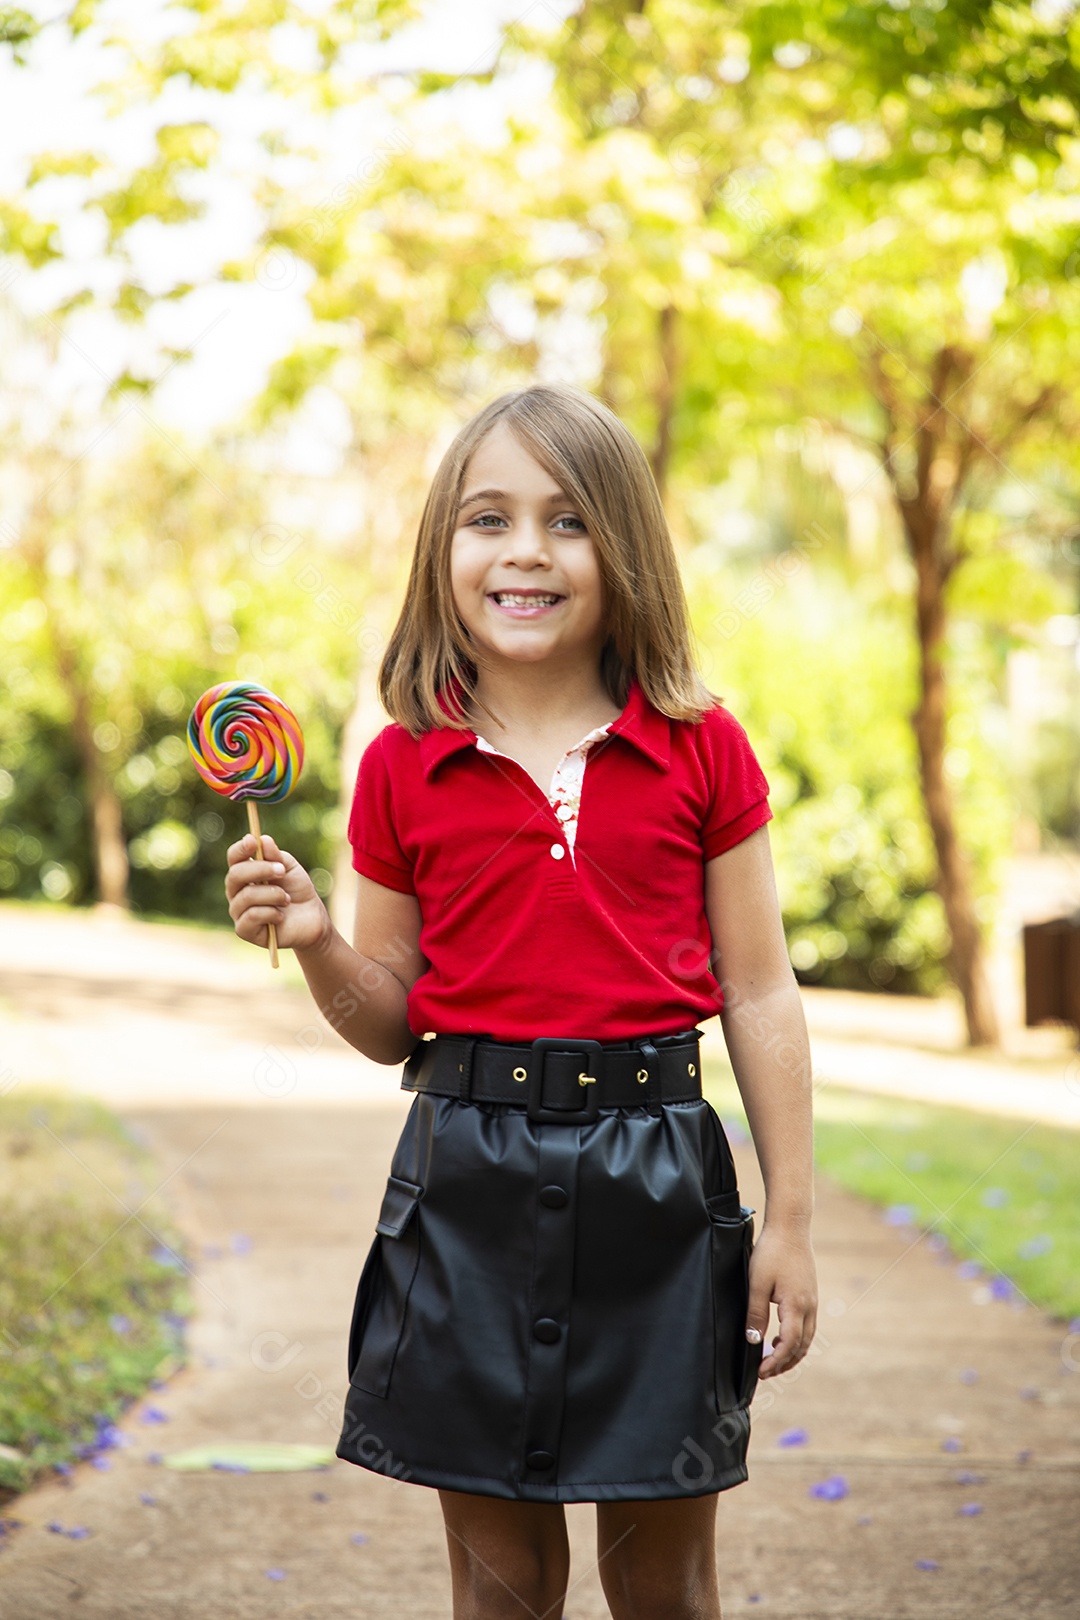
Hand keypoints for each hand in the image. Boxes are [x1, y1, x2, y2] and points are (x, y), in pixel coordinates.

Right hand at [225, 832, 330, 954]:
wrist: (311, 920)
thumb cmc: (297, 892)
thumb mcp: (290, 869)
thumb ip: (276, 856)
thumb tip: (263, 839)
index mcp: (245, 874)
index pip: (234, 858)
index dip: (240, 849)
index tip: (252, 841)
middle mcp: (237, 892)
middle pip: (235, 875)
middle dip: (260, 870)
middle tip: (281, 871)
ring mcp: (239, 912)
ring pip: (246, 896)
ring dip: (273, 894)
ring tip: (287, 899)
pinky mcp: (244, 930)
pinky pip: (252, 916)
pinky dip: (271, 913)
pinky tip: (281, 916)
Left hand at [745, 1224, 817, 1378]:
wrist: (791, 1227)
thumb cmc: (772, 1251)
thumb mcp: (757, 1282)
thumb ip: (756, 1313)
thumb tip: (754, 1341)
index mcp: (796, 1306)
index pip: (789, 1345)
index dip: (776, 1361)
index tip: (761, 1371)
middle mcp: (809, 1307)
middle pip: (801, 1346)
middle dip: (784, 1363)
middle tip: (765, 1373)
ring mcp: (812, 1301)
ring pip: (806, 1338)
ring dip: (791, 1353)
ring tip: (773, 1360)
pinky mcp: (810, 1294)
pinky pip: (807, 1326)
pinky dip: (796, 1339)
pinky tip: (780, 1338)